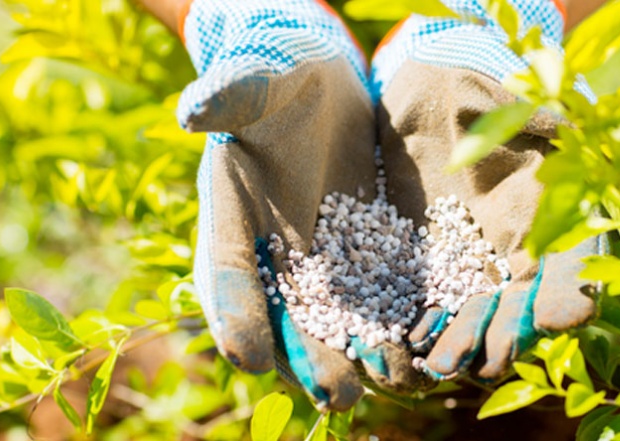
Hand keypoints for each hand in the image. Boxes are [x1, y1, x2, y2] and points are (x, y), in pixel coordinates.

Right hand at [178, 0, 419, 409]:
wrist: (319, 88)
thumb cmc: (275, 82)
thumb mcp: (254, 84)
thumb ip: (230, 96)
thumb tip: (194, 108)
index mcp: (232, 220)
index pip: (228, 273)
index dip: (235, 313)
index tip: (248, 353)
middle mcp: (273, 254)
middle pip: (285, 316)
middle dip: (310, 356)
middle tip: (336, 394)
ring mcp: (320, 260)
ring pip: (336, 318)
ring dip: (361, 354)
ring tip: (392, 381)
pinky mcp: (365, 252)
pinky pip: (379, 293)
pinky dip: (397, 321)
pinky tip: (424, 346)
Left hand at [371, 0, 605, 381]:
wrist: (428, 96)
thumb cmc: (484, 96)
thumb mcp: (519, 109)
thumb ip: (542, 136)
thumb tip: (572, 145)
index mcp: (550, 218)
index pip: (570, 265)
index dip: (569, 292)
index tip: (560, 315)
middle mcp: (513, 251)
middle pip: (516, 306)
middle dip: (503, 335)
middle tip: (486, 361)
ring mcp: (467, 262)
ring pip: (470, 313)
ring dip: (459, 342)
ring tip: (441, 363)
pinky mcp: (423, 263)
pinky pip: (422, 300)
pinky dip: (417, 324)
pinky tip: (408, 341)